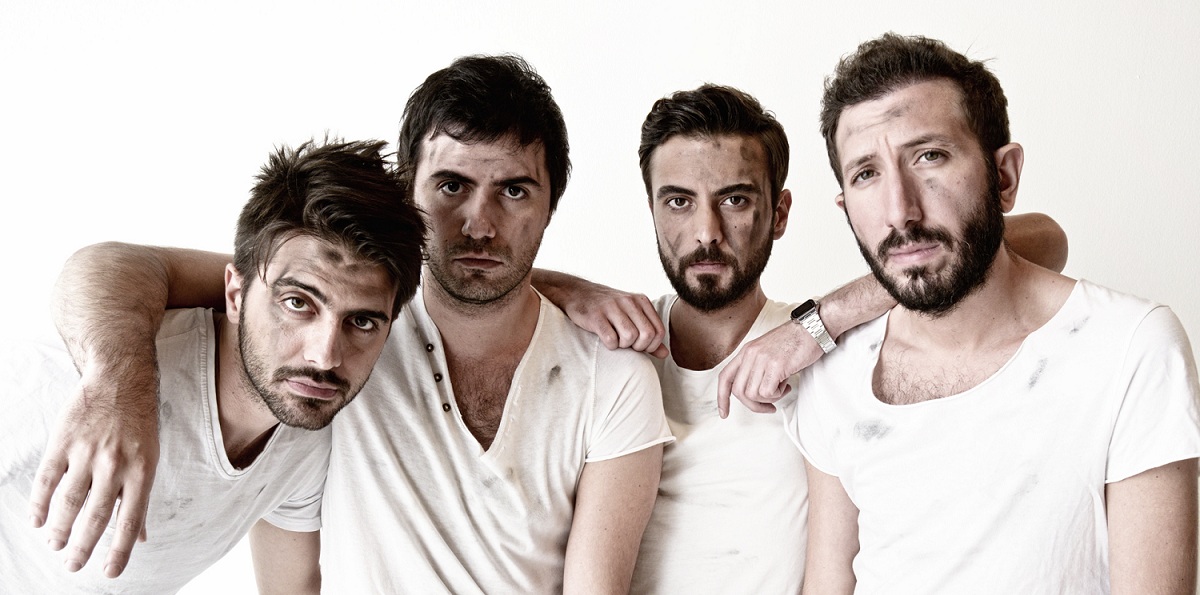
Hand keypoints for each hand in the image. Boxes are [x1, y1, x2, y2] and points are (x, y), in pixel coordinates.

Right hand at [29, 364, 158, 577]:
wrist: (120, 379)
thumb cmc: (139, 423)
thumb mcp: (151, 457)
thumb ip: (141, 497)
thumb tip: (140, 537)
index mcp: (142, 471)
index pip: (130, 519)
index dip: (119, 549)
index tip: (109, 572)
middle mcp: (115, 464)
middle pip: (95, 515)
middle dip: (83, 545)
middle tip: (72, 564)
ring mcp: (87, 452)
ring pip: (68, 501)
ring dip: (60, 528)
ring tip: (55, 544)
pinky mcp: (64, 441)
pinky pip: (47, 479)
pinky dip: (40, 503)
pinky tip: (37, 521)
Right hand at [560, 286, 667, 358]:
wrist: (577, 293)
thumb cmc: (608, 309)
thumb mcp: (632, 316)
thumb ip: (649, 334)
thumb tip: (665, 354)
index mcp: (641, 301)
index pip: (658, 331)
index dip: (651, 345)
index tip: (639, 346)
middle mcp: (629, 301)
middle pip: (646, 335)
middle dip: (638, 347)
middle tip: (627, 345)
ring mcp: (611, 307)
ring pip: (630, 337)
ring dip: (623, 346)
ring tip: (616, 341)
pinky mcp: (595, 316)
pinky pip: (611, 339)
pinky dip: (610, 345)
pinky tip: (605, 340)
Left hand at [717, 320, 824, 417]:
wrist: (813, 328)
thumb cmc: (796, 342)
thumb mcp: (768, 352)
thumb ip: (757, 369)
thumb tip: (756, 394)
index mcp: (746, 351)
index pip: (725, 377)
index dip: (722, 398)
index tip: (724, 414)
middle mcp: (750, 354)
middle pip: (739, 391)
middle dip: (754, 405)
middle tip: (769, 406)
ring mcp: (761, 359)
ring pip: (753, 394)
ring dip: (769, 398)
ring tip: (782, 387)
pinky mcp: (775, 365)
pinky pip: (767, 392)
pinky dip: (778, 394)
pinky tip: (787, 385)